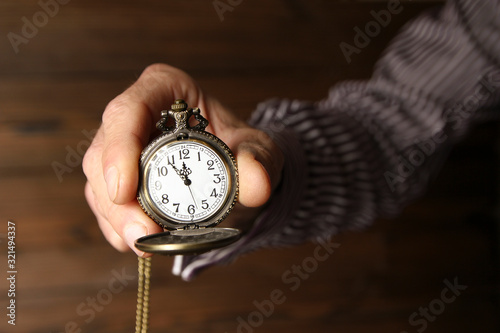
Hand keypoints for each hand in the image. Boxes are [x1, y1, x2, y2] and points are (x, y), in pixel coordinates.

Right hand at [83, 64, 282, 256]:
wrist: (236, 171)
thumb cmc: (241, 148)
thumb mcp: (259, 149)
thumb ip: (260, 160)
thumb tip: (257, 182)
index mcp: (164, 89)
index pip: (130, 109)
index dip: (120, 147)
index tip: (124, 190)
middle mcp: (135, 115)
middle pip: (105, 152)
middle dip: (117, 199)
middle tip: (141, 234)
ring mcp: (122, 147)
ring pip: (98, 181)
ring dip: (116, 218)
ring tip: (143, 244)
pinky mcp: (119, 177)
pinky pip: (104, 202)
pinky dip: (117, 226)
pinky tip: (138, 242)